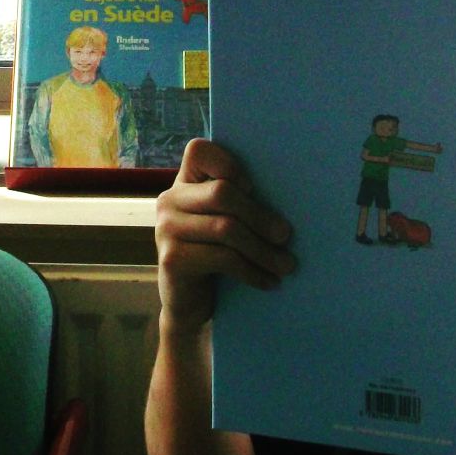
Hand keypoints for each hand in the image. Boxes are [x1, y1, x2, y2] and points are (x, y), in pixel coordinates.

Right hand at [155, 138, 295, 334]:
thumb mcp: (223, 223)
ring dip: (263, 250)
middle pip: (222, 193)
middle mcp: (169, 200)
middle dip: (261, 216)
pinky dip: (252, 271)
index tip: (254, 188)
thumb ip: (239, 204)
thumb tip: (289, 201)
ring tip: (286, 265)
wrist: (188, 304)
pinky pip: (223, 258)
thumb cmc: (215, 257)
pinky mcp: (172, 259)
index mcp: (184, 182)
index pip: (199, 151)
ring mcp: (166, 229)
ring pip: (226, 229)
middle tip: (286, 236)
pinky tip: (269, 281)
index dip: (229, 164)